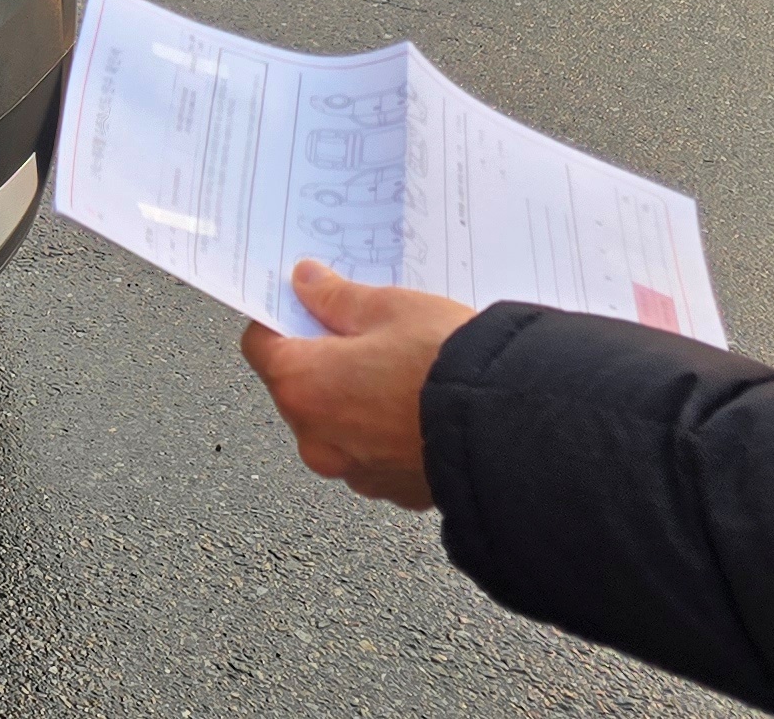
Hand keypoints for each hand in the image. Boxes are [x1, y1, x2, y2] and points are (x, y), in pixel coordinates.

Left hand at [238, 261, 477, 511]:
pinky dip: (387, 432)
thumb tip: (307, 283)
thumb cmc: (448, 366)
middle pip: (298, 387)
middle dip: (324, 359)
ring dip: (356, 400)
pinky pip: (375, 453)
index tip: (305, 304)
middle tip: (365, 332)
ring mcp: (354, 470)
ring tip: (403, 371)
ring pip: (338, 424)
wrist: (513, 432)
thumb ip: (338, 297)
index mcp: (301, 385)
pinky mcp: (392, 490)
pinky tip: (421, 408)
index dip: (281, 319)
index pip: (260, 345)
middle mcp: (316, 437)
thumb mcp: (391, 309)